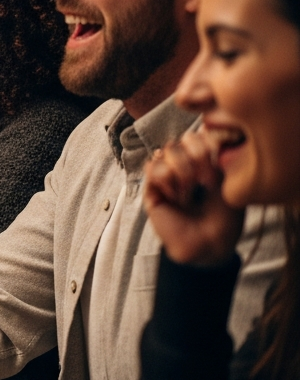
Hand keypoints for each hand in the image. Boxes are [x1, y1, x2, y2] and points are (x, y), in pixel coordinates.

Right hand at [142, 131, 244, 265]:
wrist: (210, 244)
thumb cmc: (224, 219)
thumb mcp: (227, 183)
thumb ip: (214, 157)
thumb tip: (200, 134)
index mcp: (203, 163)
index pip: (197, 136)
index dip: (205, 145)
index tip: (218, 167)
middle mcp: (183, 167)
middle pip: (180, 140)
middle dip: (195, 158)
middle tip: (204, 181)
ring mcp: (166, 178)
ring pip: (165, 152)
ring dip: (181, 172)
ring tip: (189, 193)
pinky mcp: (151, 191)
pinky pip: (153, 169)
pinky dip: (167, 181)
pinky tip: (175, 197)